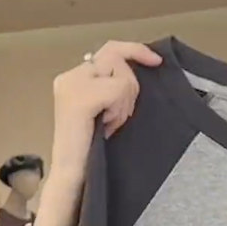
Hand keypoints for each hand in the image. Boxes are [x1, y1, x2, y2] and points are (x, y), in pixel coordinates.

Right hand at [50, 40, 162, 180]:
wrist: (74, 175)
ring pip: (120, 75)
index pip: (109, 50)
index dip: (135, 51)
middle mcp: (70, 76)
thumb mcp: (105, 111)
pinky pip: (117, 90)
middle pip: (116, 57)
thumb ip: (112, 88)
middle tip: (121, 115)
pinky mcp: (80, 98)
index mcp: (73, 78)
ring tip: (110, 123)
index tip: (156, 61)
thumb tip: (134, 69)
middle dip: (130, 86)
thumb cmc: (93, 151)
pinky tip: (108, 126)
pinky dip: (119, 110)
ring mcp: (72, 85)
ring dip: (124, 103)